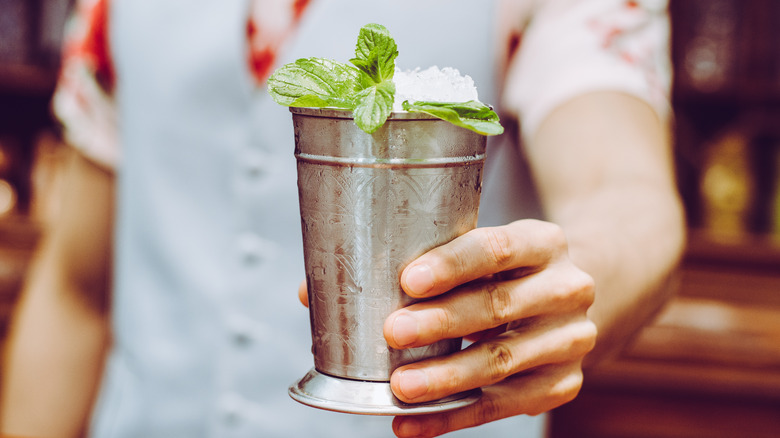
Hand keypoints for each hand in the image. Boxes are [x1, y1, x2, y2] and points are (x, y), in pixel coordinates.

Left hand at [383, 219, 596, 437]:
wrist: (561, 304)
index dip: (452, 266)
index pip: (497, 249)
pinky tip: (411, 422)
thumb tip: (377, 286)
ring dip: (445, 377)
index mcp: (544, 243)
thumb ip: (450, 261)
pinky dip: (450, 416)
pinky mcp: (562, 384)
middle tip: (395, 332)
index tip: (409, 281)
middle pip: (498, 306)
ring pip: (500, 362)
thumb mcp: (491, 252)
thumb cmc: (505, 274)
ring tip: (402, 385)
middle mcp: (567, 289)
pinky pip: (499, 406)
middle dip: (441, 322)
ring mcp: (569, 340)